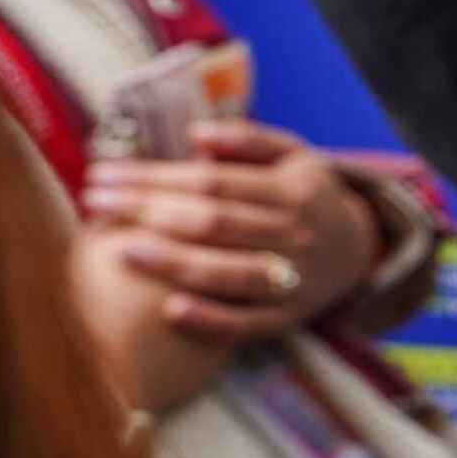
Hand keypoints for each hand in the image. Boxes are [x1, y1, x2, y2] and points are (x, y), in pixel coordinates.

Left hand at [82, 121, 377, 340]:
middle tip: (96, 203)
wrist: (360, 249)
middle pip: (213, 223)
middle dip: (147, 211)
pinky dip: (210, 319)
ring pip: (226, 272)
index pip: (212, 181)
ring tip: (119, 249)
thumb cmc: (310, 196)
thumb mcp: (295, 155)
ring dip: (170, 262)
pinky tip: (170, 309)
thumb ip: (249, 140)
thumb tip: (196, 134)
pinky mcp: (289, 317)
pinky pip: (247, 324)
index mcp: (294, 190)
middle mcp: (296, 234)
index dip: (155, 177)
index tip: (105, 174)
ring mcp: (294, 279)